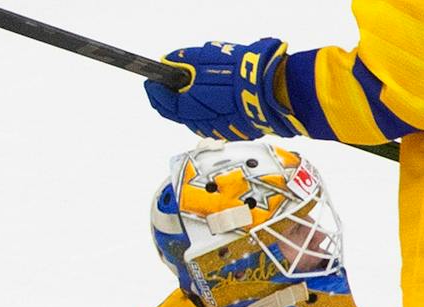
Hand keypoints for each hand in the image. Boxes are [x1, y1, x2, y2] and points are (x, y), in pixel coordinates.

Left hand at [145, 38, 292, 140]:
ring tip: (192, 91)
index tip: (151, 81)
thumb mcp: (209, 56)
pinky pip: (212, 122)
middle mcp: (198, 123)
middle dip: (169, 100)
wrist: (272, 90)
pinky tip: (212, 100)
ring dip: (190, 106)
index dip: (155, 91)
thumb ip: (185, 60)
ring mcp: (215, 130)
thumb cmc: (241, 72)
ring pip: (195, 119)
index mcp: (188, 107)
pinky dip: (207, 111)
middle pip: (177, 113)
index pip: (163, 102)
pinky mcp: (231, 132)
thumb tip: (168, 61)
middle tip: (165, 87)